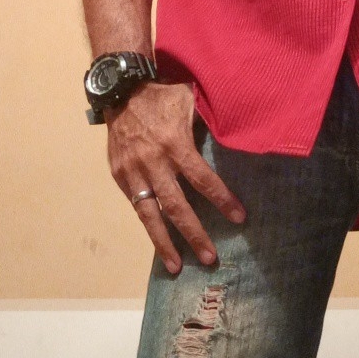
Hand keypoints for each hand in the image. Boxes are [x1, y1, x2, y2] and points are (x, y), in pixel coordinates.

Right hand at [106, 82, 244, 274]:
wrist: (120, 90)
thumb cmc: (162, 95)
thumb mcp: (188, 102)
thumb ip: (209, 122)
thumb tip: (238, 134)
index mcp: (175, 143)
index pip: (202, 179)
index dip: (222, 200)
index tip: (239, 218)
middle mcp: (153, 162)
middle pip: (176, 206)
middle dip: (194, 234)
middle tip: (210, 258)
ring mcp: (133, 172)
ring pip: (150, 215)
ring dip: (164, 243)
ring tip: (176, 267)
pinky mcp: (119, 176)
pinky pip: (137, 206)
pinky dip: (149, 225)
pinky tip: (160, 243)